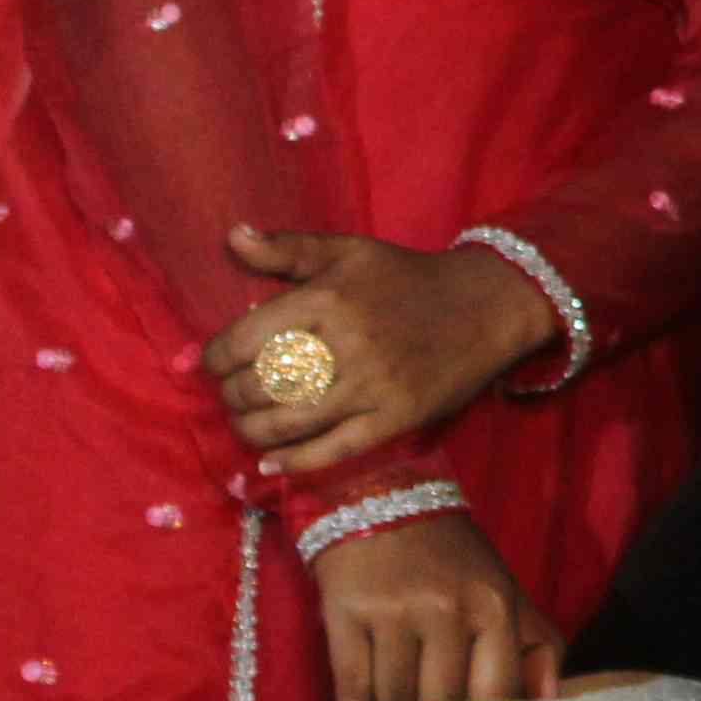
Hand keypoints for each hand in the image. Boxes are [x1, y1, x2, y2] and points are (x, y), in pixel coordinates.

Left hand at [209, 230, 554, 471]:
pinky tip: (270, 463)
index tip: (214, 364)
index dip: (215, 358)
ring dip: (252, 430)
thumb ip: (288, 248)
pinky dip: (295, 461)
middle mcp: (346, 343)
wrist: (487, 305)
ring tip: (245, 426)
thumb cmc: (407, 278)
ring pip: (289, 422)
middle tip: (232, 396)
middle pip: (261, 385)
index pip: (244, 339)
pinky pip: (333, 449)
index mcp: (327, 298)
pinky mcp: (396, 418)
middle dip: (232, 396)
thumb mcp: (349, 251)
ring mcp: (372, 386)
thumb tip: (231, 237)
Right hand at [304, 509, 561, 700]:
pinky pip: (352, 688)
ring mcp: (393, 611)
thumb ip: (538, 643)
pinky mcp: (345, 614)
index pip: (495, 693)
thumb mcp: (505, 590)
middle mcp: (446, 608)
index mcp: (494, 605)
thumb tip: (549, 699)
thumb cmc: (453, 561)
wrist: (381, 500)